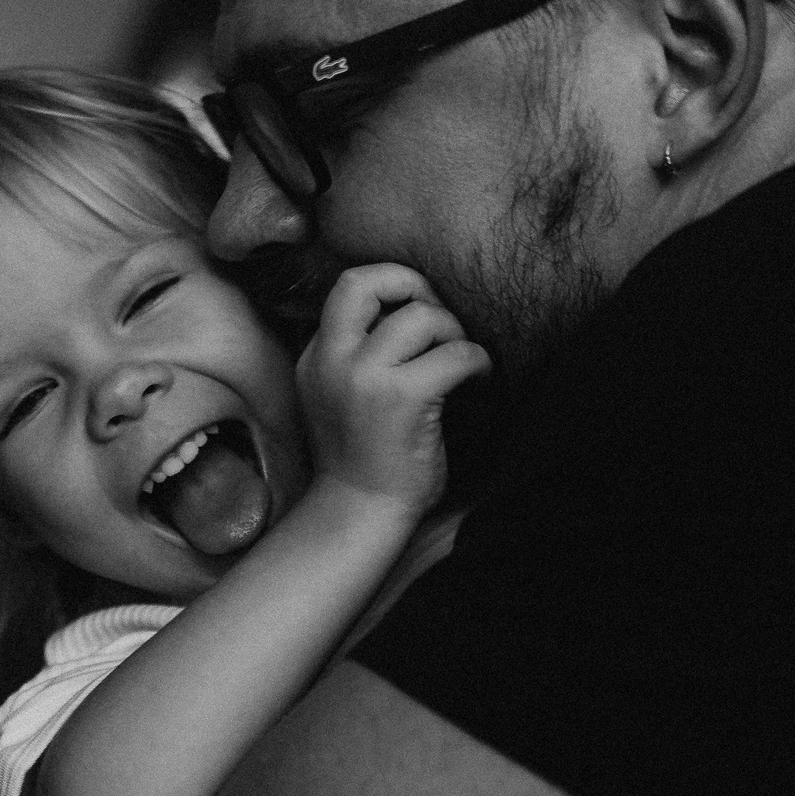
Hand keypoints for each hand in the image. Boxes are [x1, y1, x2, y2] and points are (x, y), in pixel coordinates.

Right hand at [296, 264, 490, 514]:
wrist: (358, 513)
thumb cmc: (360, 460)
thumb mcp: (333, 396)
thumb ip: (350, 355)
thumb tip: (404, 311)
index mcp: (315, 357)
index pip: (348, 287)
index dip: (389, 283)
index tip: (415, 306)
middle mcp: (333, 360)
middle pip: (369, 282)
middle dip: (415, 287)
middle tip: (439, 319)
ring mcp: (365, 377)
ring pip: (422, 316)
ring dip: (453, 332)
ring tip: (459, 359)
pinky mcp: (404, 398)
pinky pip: (456, 354)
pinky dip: (477, 361)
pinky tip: (479, 379)